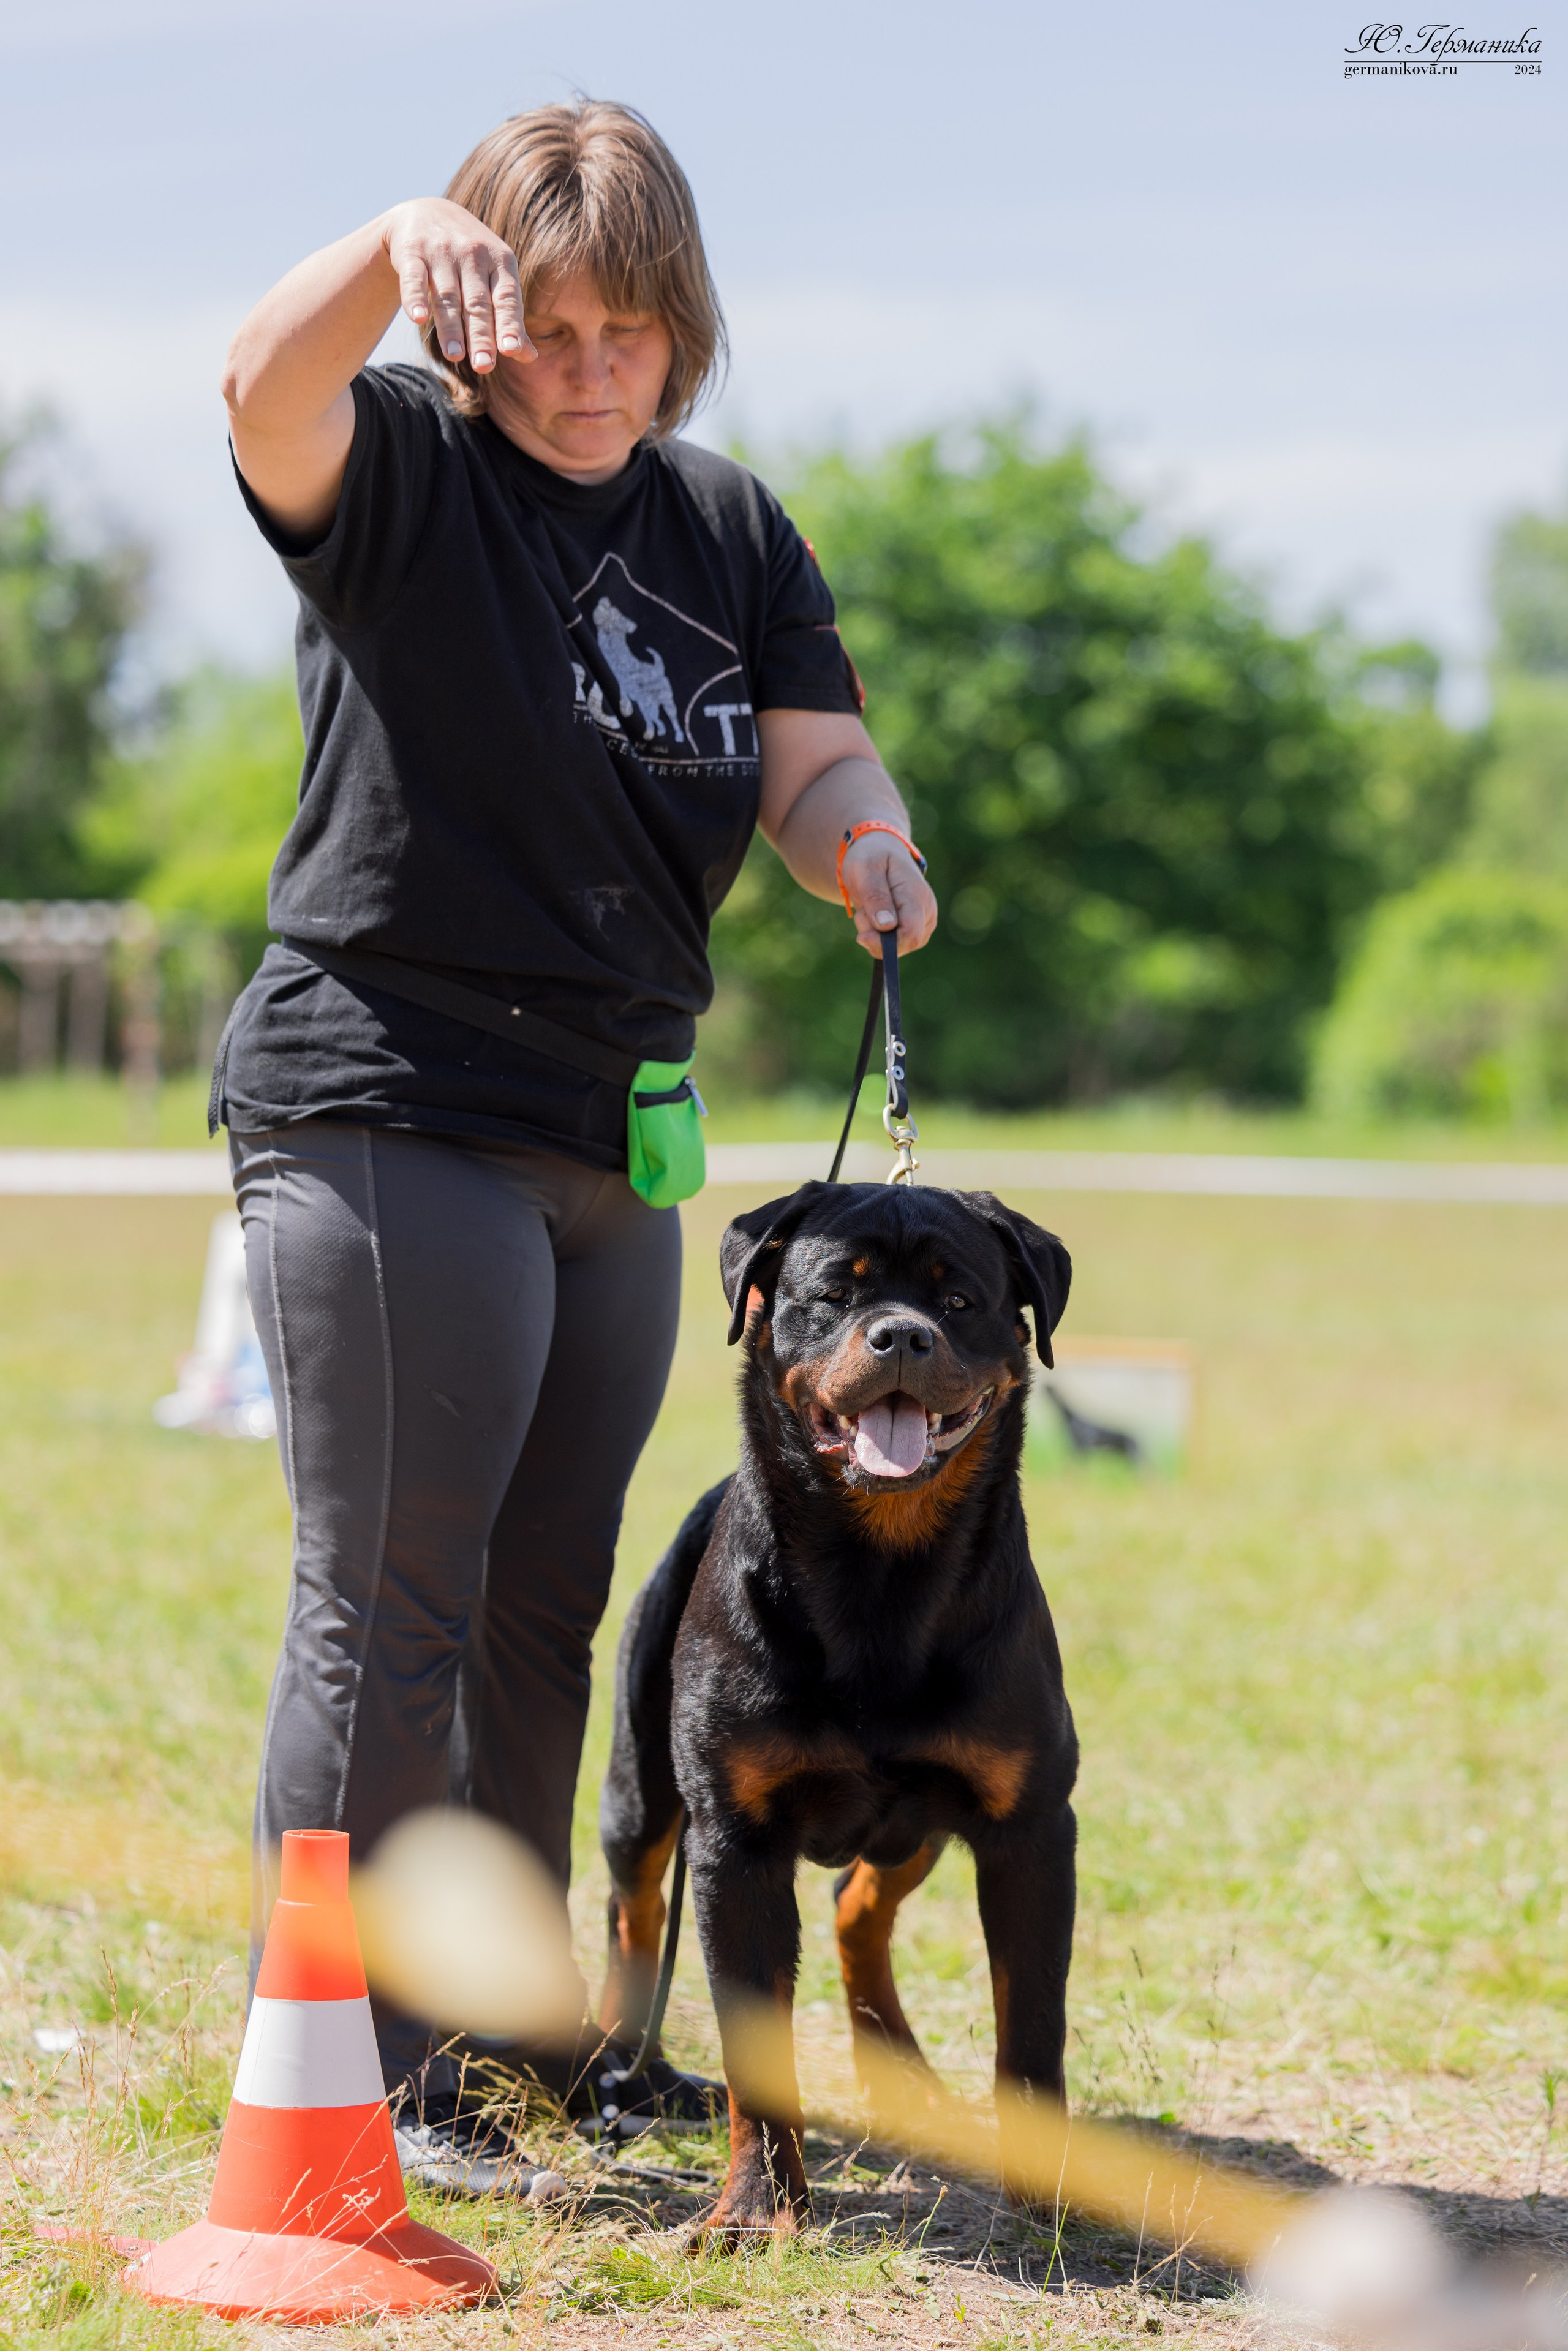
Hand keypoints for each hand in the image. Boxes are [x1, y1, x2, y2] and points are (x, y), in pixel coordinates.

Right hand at [383, 199, 532, 375]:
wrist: (428, 213)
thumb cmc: (469, 259)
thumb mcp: (494, 279)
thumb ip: (508, 316)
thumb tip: (529, 356)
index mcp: (500, 261)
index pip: (507, 298)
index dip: (509, 324)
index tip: (510, 350)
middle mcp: (473, 253)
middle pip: (478, 303)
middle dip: (481, 335)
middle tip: (484, 366)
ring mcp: (442, 251)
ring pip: (448, 295)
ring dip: (451, 327)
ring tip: (455, 356)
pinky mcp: (412, 251)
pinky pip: (414, 277)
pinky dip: (414, 297)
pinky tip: (418, 318)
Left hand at [839, 833, 938, 957]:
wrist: (878, 850)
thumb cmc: (870, 857)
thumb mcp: (866, 869)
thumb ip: (876, 897)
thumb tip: (887, 926)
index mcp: (917, 895)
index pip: (910, 934)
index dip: (886, 944)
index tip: (861, 936)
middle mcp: (927, 911)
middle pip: (906, 944)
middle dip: (877, 937)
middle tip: (862, 913)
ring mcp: (924, 920)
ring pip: (899, 947)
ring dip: (876, 936)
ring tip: (868, 909)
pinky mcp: (916, 927)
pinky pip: (896, 945)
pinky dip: (879, 937)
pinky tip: (873, 917)